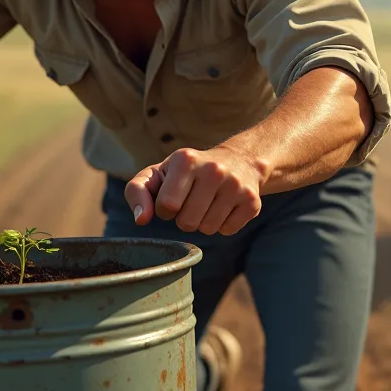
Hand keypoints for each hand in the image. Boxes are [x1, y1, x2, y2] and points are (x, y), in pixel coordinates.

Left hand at [124, 146, 263, 235]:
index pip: (166, 206)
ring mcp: (236, 186)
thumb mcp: (159, 173)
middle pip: (187, 223)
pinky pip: (227, 231)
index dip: (165, 209)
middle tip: (193, 201)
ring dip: (203, 222)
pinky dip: (222, 224)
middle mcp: (214, 169)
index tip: (173, 198)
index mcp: (186, 159)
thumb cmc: (188, 172)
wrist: (239, 160)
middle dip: (184, 218)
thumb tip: (141, 219)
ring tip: (209, 202)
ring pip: (207, 229)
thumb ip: (137, 191)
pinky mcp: (252, 201)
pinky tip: (225, 205)